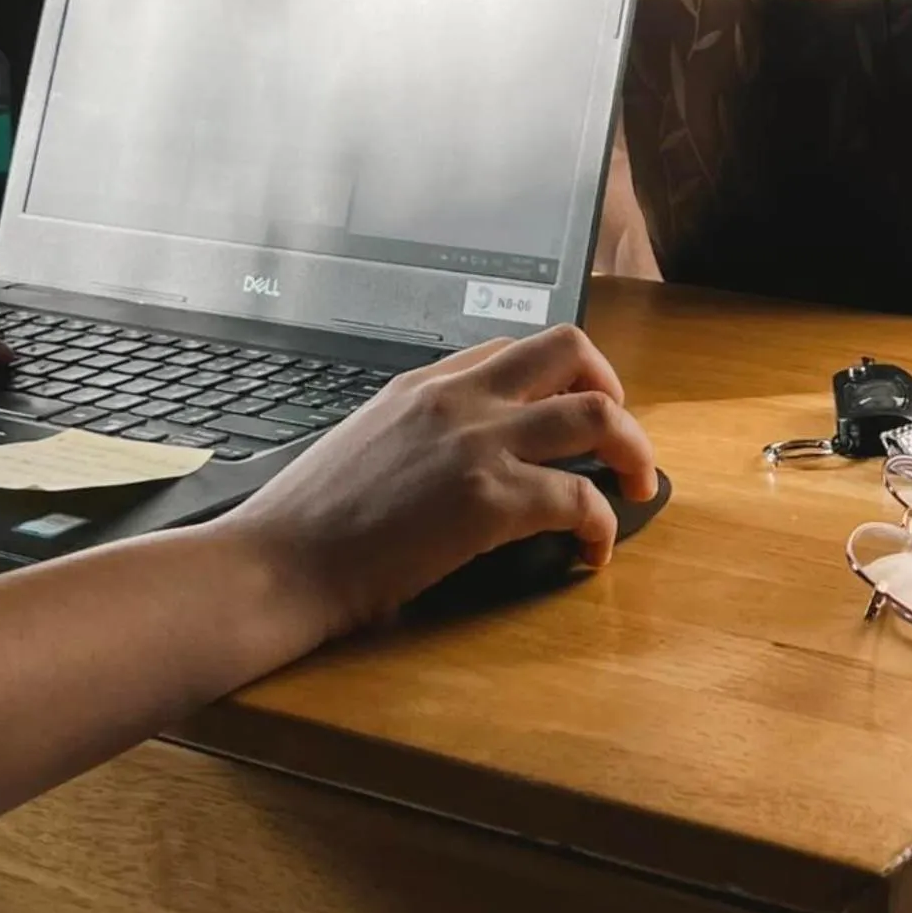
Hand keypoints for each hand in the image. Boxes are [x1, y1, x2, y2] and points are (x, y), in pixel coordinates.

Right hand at [212, 325, 654, 638]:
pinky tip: (595, 552)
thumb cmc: (306, 523)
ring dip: (634, 449)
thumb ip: (417, 429)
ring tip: (638, 485)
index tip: (574, 408)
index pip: (515, 346)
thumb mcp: (364, 441)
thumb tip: (458, 452)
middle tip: (619, 434)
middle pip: (570, 348)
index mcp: (426, 382)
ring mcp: (477, 443)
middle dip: (612, 386)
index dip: (558, 375)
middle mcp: (459, 397)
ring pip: (597, 414)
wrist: (272, 565)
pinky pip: (579, 498)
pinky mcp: (488, 499)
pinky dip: (603, 525)